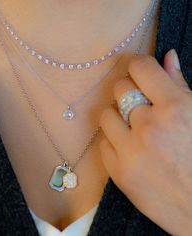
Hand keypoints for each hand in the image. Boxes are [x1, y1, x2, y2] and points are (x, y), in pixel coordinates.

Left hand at [100, 49, 191, 235]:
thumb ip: (180, 85)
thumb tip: (167, 57)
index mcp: (175, 108)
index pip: (140, 68)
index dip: (138, 65)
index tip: (139, 70)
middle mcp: (149, 126)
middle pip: (120, 89)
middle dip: (128, 91)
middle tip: (138, 102)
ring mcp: (130, 151)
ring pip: (106, 115)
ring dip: (117, 116)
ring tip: (131, 127)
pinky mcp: (118, 172)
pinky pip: (103, 143)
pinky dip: (113, 141)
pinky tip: (128, 148)